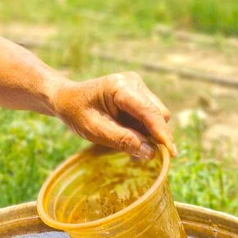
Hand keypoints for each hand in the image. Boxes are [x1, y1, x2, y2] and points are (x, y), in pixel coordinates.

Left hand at [49, 72, 175, 157]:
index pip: (150, 112)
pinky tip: (126, 134)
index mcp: (120, 87)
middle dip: (153, 135)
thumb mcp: (94, 130)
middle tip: (136, 154)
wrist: (66, 98)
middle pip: (159, 114)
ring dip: (147, 133)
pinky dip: (142, 129)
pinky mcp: (138, 94)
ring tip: (123, 141)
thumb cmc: (76, 113)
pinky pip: (149, 115)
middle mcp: (133, 82)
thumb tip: (151, 153)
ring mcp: (137, 86)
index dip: (162, 134)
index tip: (171, 154)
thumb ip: (122, 140)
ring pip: (157, 116)